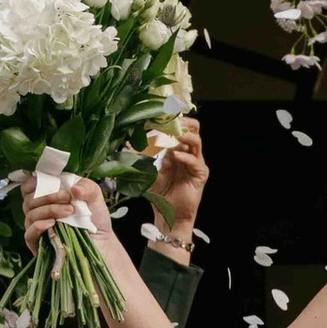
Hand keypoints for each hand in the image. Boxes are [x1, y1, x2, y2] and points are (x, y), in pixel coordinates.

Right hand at [24, 169, 130, 264]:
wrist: (102, 243)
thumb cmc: (95, 218)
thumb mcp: (94, 196)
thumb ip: (86, 187)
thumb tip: (74, 189)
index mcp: (47, 196)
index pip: (29, 187)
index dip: (34, 182)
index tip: (50, 182)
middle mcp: (39, 211)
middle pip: (29, 200)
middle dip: (48, 196)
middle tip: (67, 198)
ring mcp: (37, 229)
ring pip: (30, 215)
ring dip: (49, 210)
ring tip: (69, 211)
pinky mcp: (39, 245)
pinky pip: (29, 234)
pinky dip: (39, 226)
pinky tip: (53, 223)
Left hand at [145, 119, 205, 262]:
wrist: (169, 215)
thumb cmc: (160, 194)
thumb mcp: (146, 172)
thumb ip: (139, 158)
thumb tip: (126, 143)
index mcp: (177, 149)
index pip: (180, 127)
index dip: (172, 119)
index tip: (160, 111)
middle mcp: (188, 153)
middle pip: (194, 129)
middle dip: (183, 122)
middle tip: (170, 120)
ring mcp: (196, 163)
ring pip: (196, 141)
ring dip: (184, 137)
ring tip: (172, 136)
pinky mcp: (200, 174)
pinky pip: (195, 161)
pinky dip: (185, 157)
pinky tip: (175, 156)